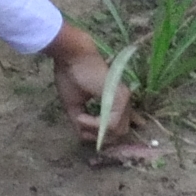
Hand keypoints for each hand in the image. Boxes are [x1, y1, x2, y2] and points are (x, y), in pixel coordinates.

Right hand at [48, 36, 153, 161]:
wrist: (71, 57)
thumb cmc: (71, 76)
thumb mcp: (74, 106)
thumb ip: (82, 123)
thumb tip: (84, 138)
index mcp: (115, 100)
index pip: (122, 124)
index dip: (109, 135)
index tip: (88, 133)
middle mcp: (123, 101)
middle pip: (119, 133)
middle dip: (100, 137)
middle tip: (81, 126)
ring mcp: (124, 100)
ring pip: (117, 131)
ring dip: (95, 131)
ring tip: (79, 119)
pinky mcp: (120, 99)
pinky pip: (112, 124)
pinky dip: (94, 125)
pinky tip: (81, 117)